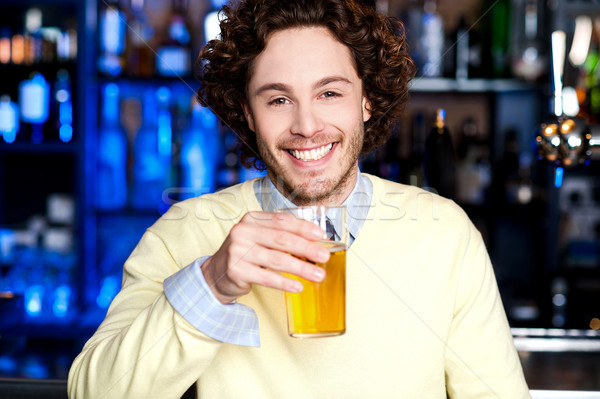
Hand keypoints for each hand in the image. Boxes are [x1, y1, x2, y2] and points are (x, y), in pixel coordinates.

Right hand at [202, 211, 329, 303]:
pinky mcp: (236, 271)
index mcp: (251, 219)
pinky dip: (284, 283)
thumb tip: (315, 242)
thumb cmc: (245, 254)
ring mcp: (237, 251)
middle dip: (307, 248)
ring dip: (301, 268)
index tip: (321, 235)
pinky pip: (266, 277)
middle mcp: (243, 232)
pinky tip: (298, 286)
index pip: (282, 220)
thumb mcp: (259, 239)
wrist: (216, 274)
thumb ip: (281, 236)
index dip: (303, 227)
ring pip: (277, 259)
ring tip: (318, 275)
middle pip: (282, 239)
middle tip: (324, 256)